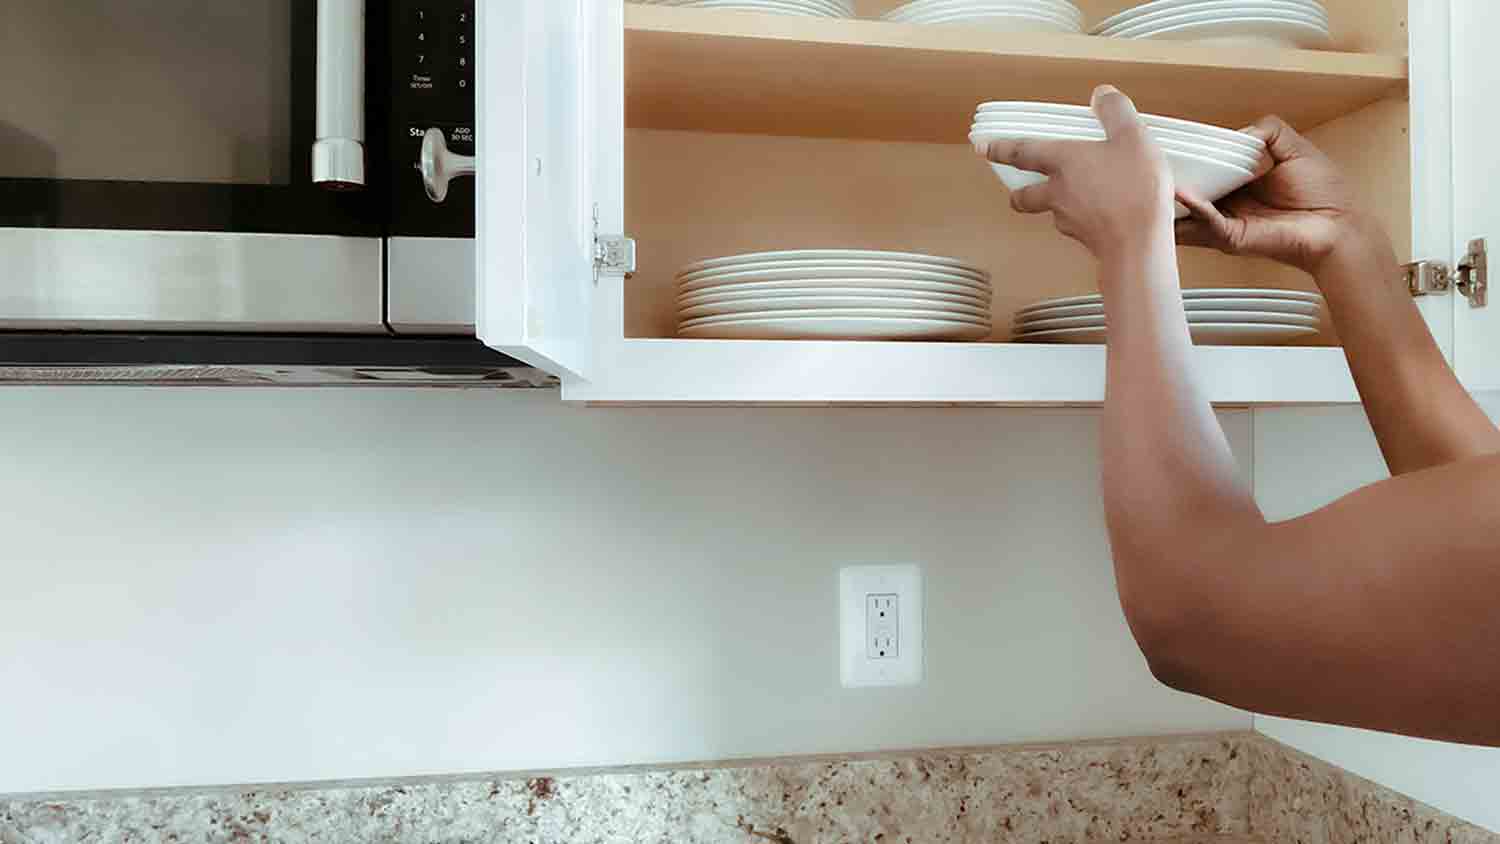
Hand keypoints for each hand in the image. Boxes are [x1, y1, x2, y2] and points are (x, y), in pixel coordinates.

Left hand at [975, 85, 1175, 264]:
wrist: (1139, 244)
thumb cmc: (1134, 191)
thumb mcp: (1133, 138)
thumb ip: (1116, 112)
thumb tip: (1102, 95)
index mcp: (1063, 162)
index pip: (1021, 152)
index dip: (1000, 148)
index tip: (982, 147)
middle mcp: (1058, 193)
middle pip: (1025, 195)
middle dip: (1018, 192)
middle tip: (1015, 191)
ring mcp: (1069, 220)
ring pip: (1051, 213)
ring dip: (1054, 207)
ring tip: (1071, 200)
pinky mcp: (1087, 240)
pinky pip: (1080, 227)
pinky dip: (1087, 221)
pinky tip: (1106, 215)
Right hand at [1174, 116, 1386, 274]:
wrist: (1338, 227)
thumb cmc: (1324, 195)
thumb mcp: (1296, 148)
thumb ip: (1269, 131)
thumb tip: (1239, 132)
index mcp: (1239, 184)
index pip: (1205, 169)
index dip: (1189, 158)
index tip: (1172, 146)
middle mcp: (1228, 204)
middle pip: (1188, 193)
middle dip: (1170, 180)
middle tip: (1152, 164)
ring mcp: (1227, 222)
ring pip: (1188, 213)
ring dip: (1172, 200)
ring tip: (1156, 181)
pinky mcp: (1233, 237)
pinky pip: (1207, 223)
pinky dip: (1194, 209)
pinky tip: (1184, 195)